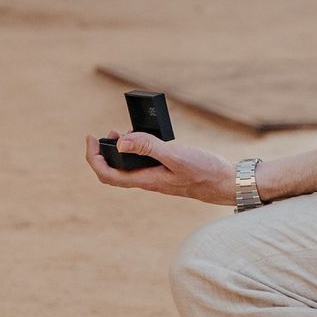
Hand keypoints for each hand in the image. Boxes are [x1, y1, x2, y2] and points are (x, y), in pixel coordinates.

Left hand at [85, 133, 234, 204]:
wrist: (226, 183)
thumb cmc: (204, 171)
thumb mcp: (175, 155)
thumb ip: (149, 147)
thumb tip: (121, 143)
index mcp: (146, 180)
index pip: (108, 175)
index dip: (94, 159)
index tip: (91, 139)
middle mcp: (148, 181)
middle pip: (114, 173)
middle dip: (101, 154)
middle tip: (99, 135)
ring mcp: (157, 178)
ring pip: (128, 169)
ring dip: (118, 152)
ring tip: (117, 133)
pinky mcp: (165, 173)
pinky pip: (142, 165)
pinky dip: (135, 151)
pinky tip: (143, 139)